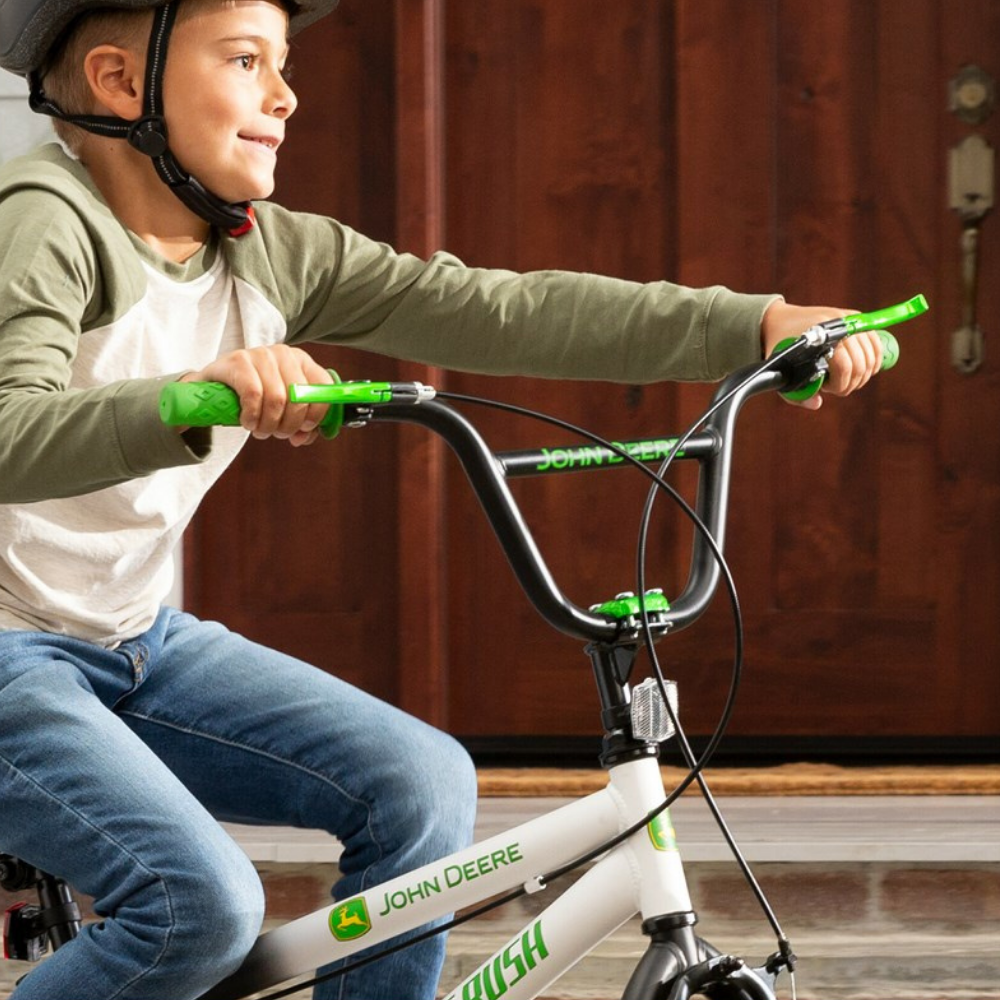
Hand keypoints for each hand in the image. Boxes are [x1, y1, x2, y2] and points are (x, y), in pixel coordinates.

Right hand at [180, 345, 332, 445]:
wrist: (216, 383)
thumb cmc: (256, 397)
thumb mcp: (283, 408)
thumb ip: (301, 425)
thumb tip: (303, 437)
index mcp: (302, 361)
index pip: (323, 387)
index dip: (317, 414)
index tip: (304, 429)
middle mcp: (284, 354)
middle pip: (299, 398)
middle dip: (289, 425)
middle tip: (277, 434)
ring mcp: (261, 354)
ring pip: (277, 399)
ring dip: (269, 425)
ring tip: (261, 431)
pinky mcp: (238, 361)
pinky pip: (253, 395)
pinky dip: (252, 416)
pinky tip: (248, 422)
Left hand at [761, 301, 883, 410]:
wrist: (780, 320)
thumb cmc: (780, 348)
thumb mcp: (782, 373)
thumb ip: (797, 394)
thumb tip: (818, 404)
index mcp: (819, 337)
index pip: (844, 366)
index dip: (840, 385)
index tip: (828, 389)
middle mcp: (836, 324)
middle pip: (860, 363)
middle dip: (852, 383)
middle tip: (838, 388)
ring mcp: (847, 318)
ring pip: (871, 354)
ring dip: (863, 374)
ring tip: (847, 379)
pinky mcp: (854, 317)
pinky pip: (875, 341)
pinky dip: (875, 359)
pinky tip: (866, 370)